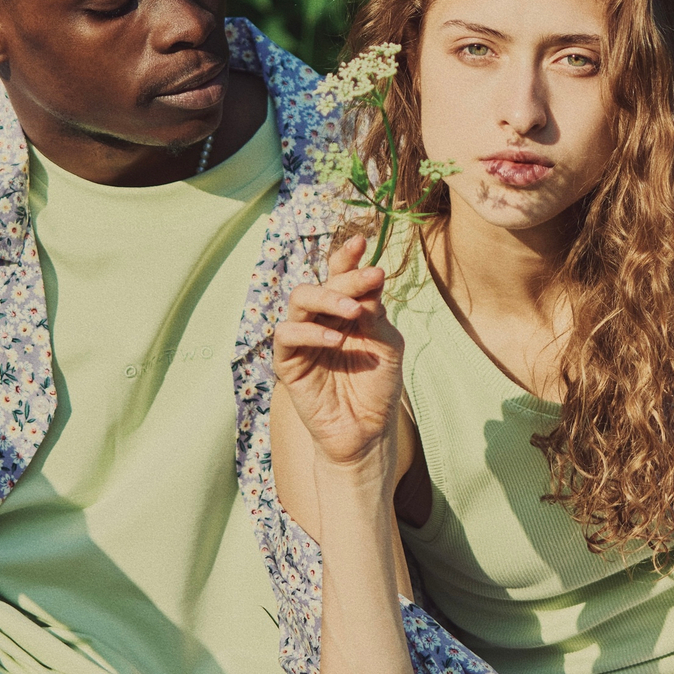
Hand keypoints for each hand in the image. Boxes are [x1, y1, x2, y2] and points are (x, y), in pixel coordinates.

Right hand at [274, 235, 403, 468]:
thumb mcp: (386, 344)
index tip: (362, 241)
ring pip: (300, 299)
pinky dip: (311, 332)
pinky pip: (288, 334)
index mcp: (346, 311)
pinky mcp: (288, 361)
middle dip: (347, 276)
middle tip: (372, 277)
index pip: (342, 275)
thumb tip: (368, 279)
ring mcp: (303, 338)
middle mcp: (322, 319)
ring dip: (327, 298)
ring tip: (353, 311)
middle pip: (324, 283)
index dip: (348, 256)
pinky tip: (336, 339)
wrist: (367, 432)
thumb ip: (375, 313)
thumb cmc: (378, 388)